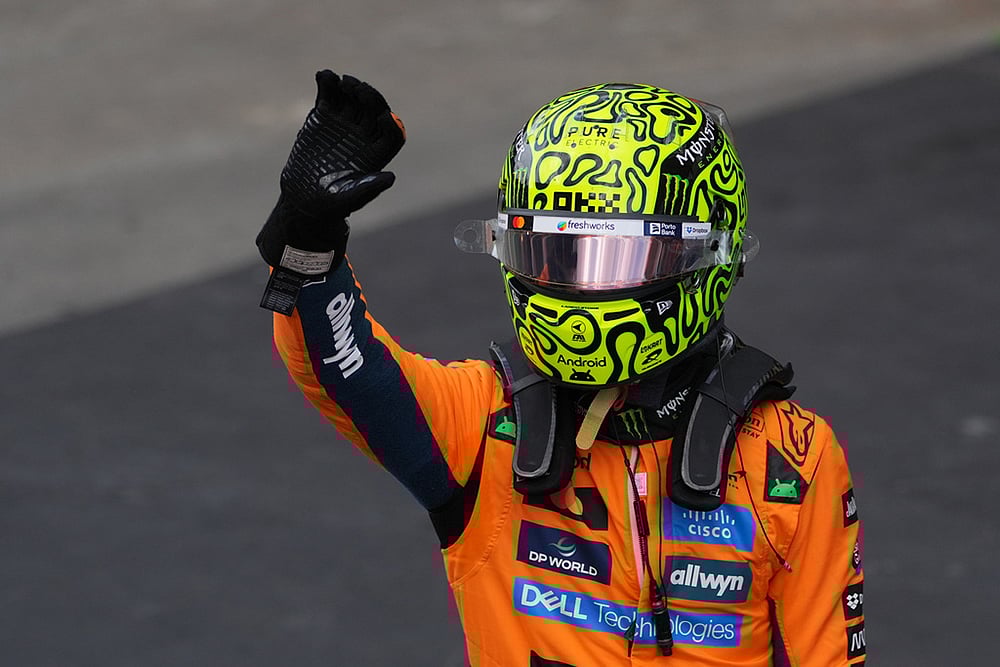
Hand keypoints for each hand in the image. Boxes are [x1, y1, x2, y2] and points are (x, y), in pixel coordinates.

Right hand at [256, 70, 405, 272]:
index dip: (391, 125)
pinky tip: (323, 75)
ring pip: (353, 97)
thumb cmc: (330, 203)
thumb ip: (368, 188)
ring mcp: (344, 122)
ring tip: (342, 82)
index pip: (392, 134)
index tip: (384, 118)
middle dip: (370, 98)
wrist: (302, 195)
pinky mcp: (324, 114)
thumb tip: (391, 178)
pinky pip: (329, 93)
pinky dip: (327, 82)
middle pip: (374, 110)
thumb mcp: (348, 199)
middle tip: (359, 89)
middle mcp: (364, 134)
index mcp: (376, 153)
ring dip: (351, 87)